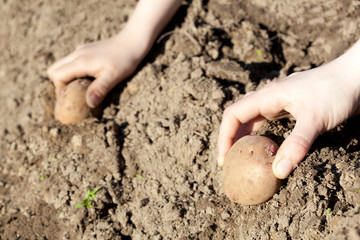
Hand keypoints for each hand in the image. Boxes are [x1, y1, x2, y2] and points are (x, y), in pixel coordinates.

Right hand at [47, 0, 180, 107]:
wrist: (133, 40)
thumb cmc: (125, 59)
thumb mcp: (113, 76)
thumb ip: (99, 89)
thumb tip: (89, 104)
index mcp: (80, 61)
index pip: (57, 76)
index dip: (60, 89)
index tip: (72, 99)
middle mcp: (77, 54)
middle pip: (54, 69)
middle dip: (60, 84)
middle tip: (75, 94)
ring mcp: (81, 50)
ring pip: (64, 65)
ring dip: (68, 77)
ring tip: (84, 87)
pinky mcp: (87, 50)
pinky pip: (73, 62)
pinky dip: (75, 71)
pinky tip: (92, 77)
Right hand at [218, 41, 359, 178]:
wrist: (356, 75)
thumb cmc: (335, 91)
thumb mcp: (315, 120)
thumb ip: (296, 145)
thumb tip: (278, 172)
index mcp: (267, 96)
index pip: (233, 115)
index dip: (224, 138)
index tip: (225, 160)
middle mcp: (268, 98)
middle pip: (239, 118)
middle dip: (231, 140)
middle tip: (231, 164)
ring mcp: (279, 102)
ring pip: (252, 120)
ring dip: (245, 138)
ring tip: (244, 159)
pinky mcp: (290, 107)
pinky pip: (266, 122)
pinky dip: (261, 136)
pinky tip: (266, 148)